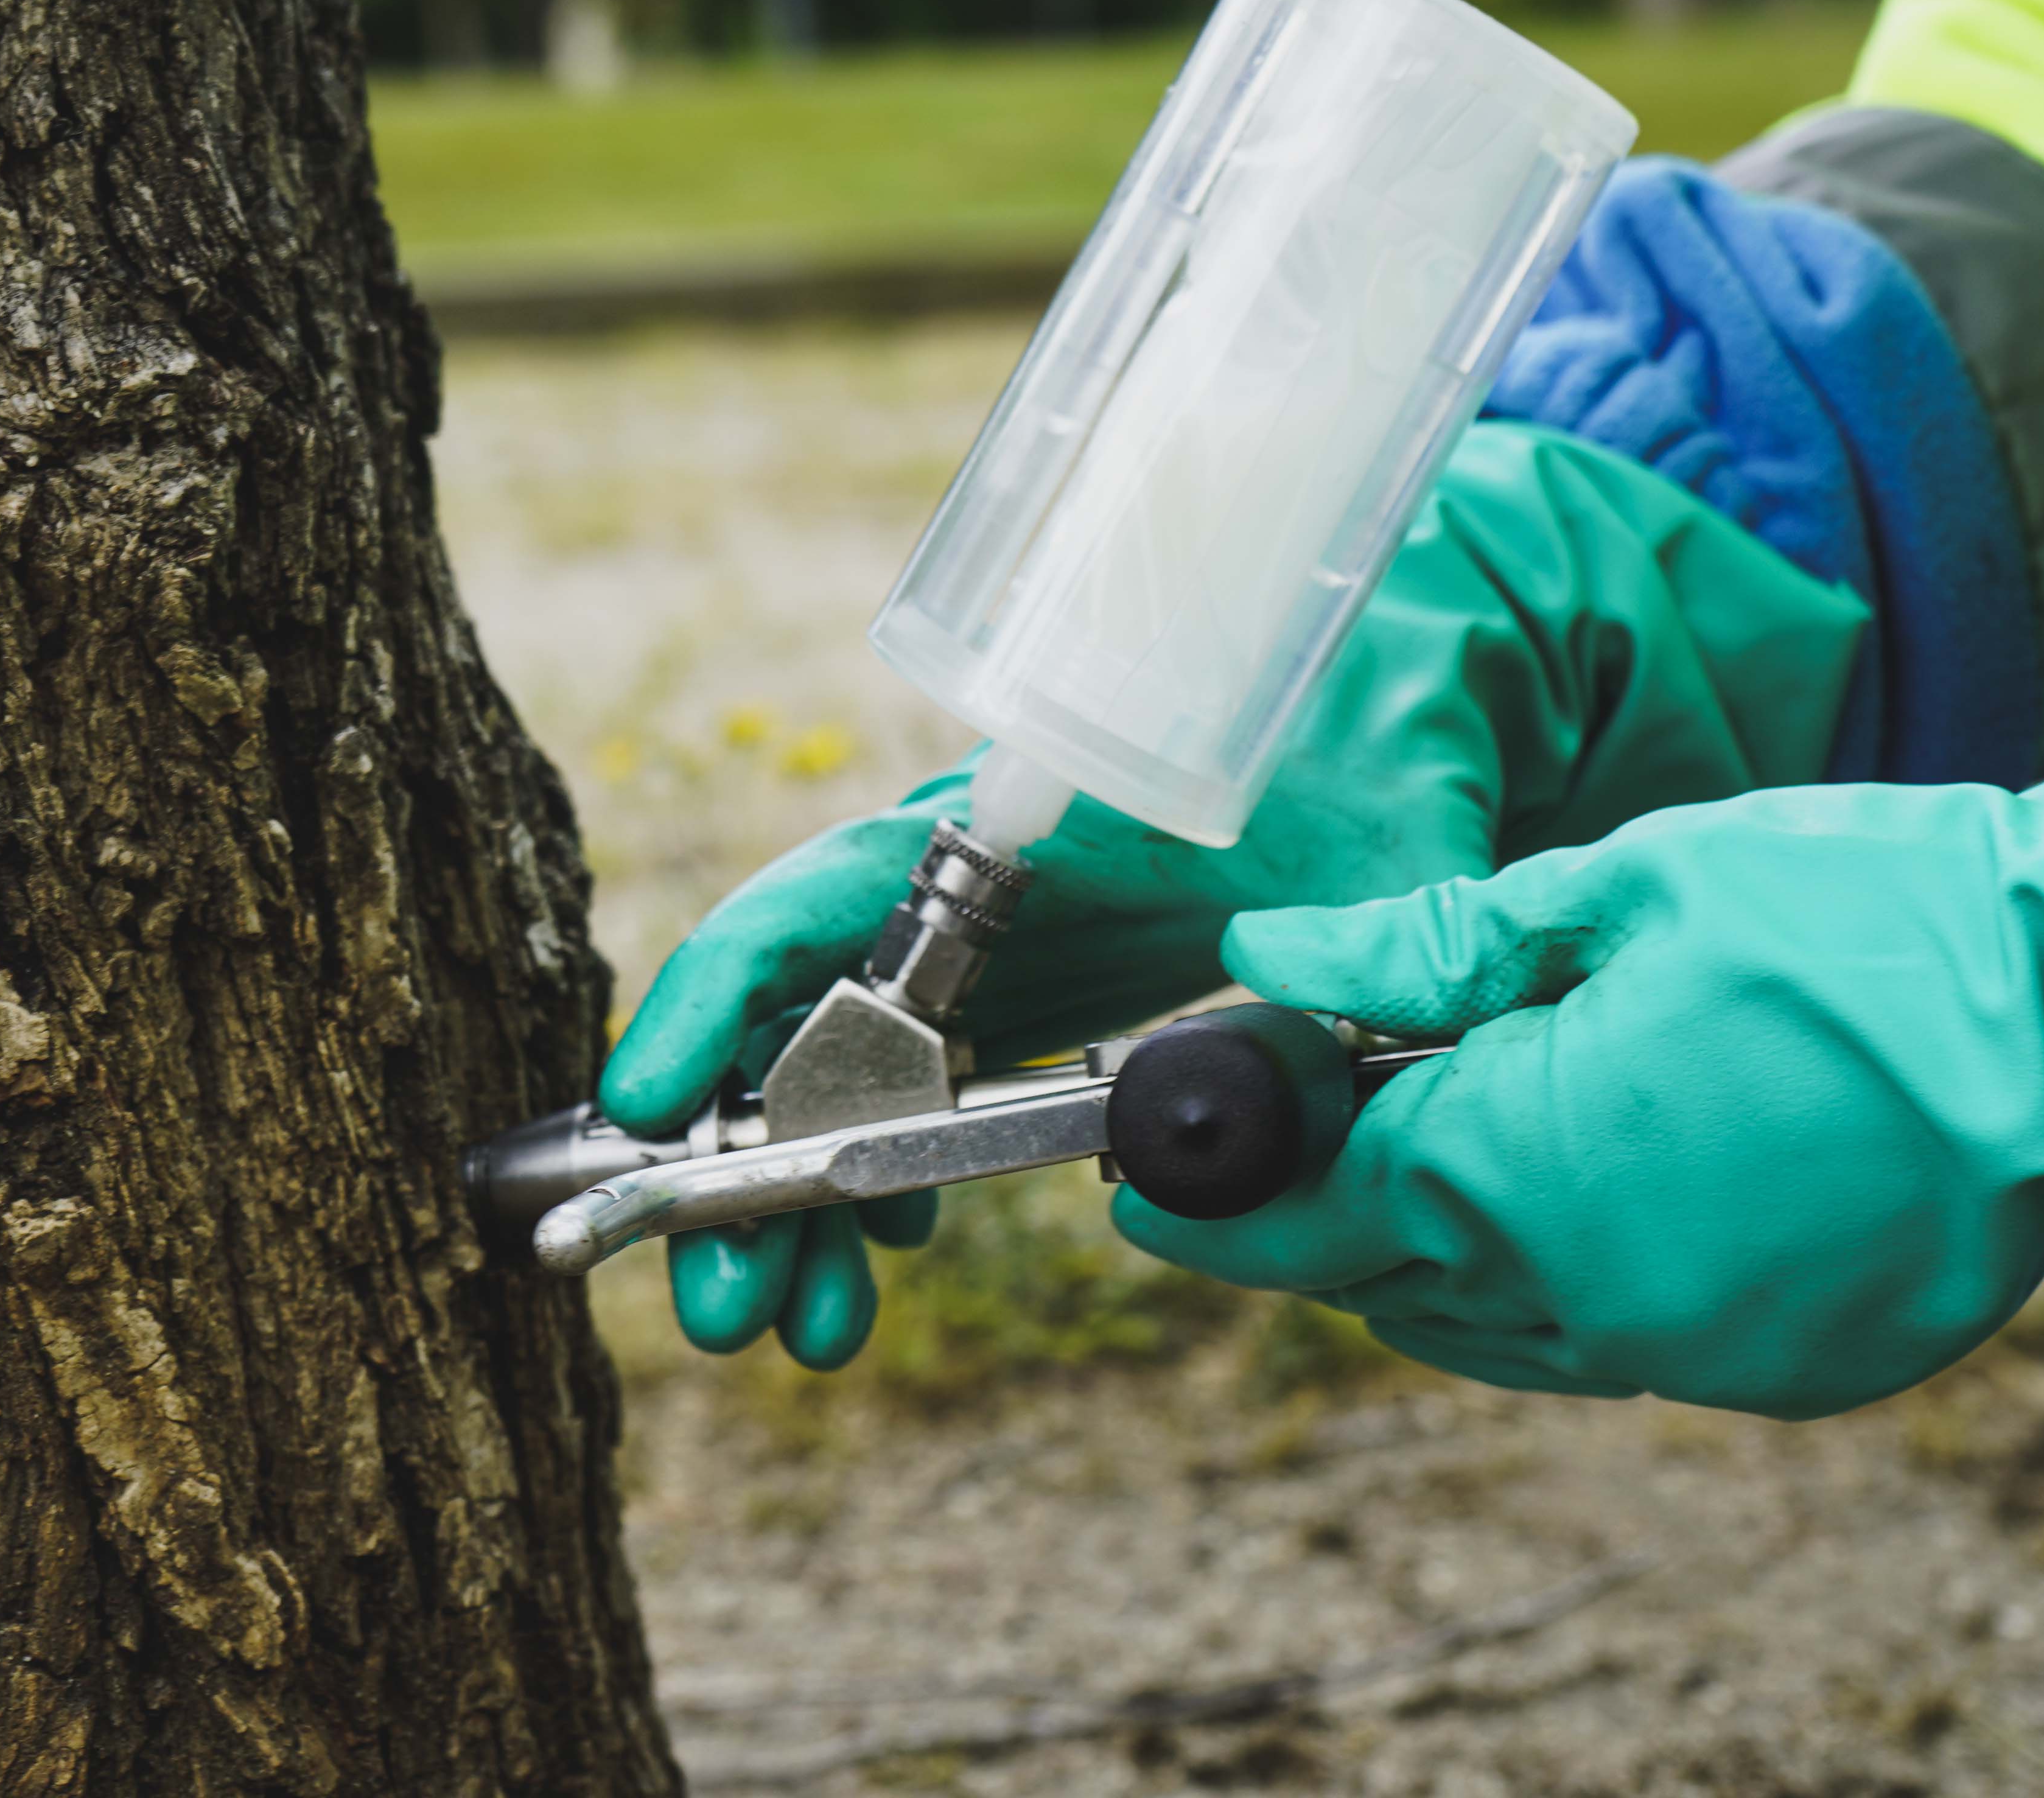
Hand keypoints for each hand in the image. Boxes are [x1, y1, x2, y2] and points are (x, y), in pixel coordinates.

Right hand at [598, 421, 1871, 1366]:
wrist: (1402, 710)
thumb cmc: (1381, 758)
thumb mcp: (1384, 854)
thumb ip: (1350, 961)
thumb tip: (1293, 1098)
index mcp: (1014, 821)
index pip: (821, 897)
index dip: (717, 1001)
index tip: (641, 1111)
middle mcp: (964, 880)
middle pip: (801, 1018)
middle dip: (737, 1173)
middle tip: (723, 1318)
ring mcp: (980, 942)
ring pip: (837, 1073)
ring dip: (798, 1205)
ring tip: (798, 1332)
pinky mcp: (1014, 992)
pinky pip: (904, 1091)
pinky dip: (873, 1177)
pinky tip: (875, 1259)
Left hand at [1117, 551, 2043, 1415]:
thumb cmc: (1862, 923)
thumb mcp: (1614, 891)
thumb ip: (1419, 950)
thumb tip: (1266, 961)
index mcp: (1514, 1169)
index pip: (1299, 1212)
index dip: (1208, 1189)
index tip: (1139, 1170)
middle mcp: (1581, 1296)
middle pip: (1379, 1279)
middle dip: (1324, 1206)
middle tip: (1318, 1102)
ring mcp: (1685, 1354)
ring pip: (1489, 1326)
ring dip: (1441, 1245)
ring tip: (1468, 1116)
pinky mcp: (1773, 1374)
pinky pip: (1611, 1342)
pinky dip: (1568, 1275)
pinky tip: (1608, 1166)